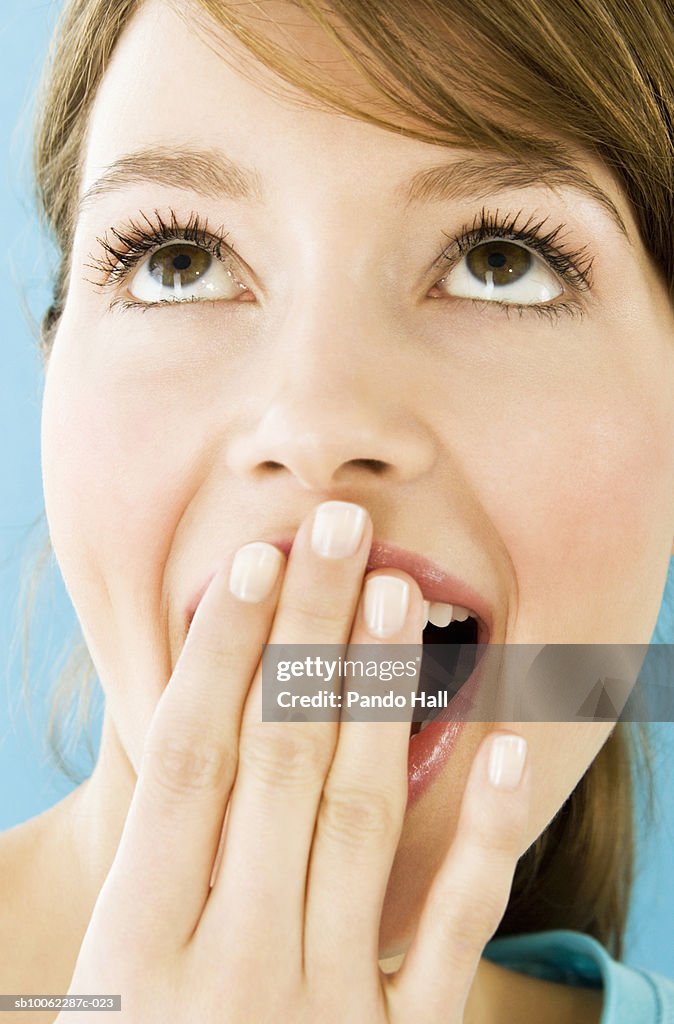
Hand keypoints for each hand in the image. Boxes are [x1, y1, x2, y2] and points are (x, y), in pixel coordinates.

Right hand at [58, 501, 529, 1022]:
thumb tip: (164, 753)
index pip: (188, 762)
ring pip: (357, 818)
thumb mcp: (93, 996)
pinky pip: (450, 936)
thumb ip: (135, 884)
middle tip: (339, 530)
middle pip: (276, 760)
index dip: (221, 655)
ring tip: (399, 594)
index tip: (254, 563)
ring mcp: (319, 1013)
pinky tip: (501, 746)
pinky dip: (476, 837)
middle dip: (308, 634)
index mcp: (134, 951)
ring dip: (378, 696)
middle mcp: (226, 971)